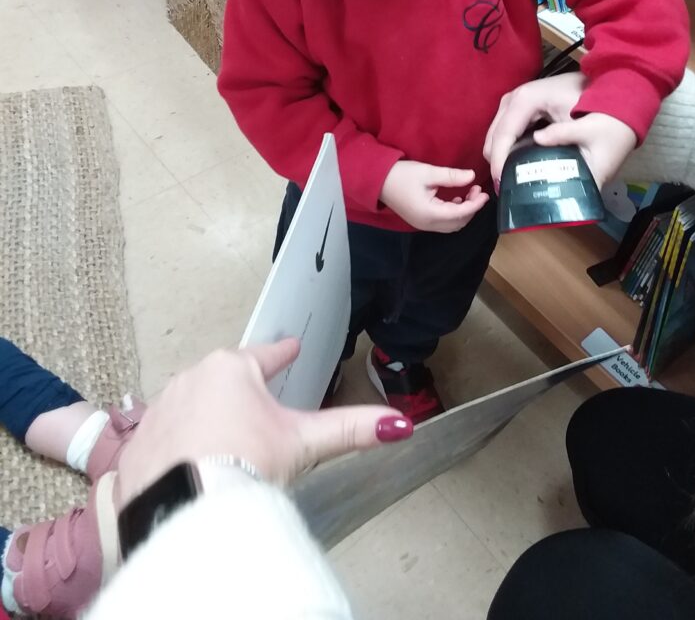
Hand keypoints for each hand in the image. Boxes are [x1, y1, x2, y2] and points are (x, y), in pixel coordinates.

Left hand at [115, 339, 411, 507]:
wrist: (186, 507)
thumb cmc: (242, 464)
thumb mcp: (303, 442)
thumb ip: (351, 428)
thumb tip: (396, 423)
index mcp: (232, 369)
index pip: (267, 354)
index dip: (283, 354)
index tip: (290, 348)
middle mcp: (191, 379)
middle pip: (228, 381)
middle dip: (244, 394)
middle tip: (260, 416)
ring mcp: (161, 409)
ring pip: (194, 406)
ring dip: (210, 420)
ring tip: (228, 447)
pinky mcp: (139, 443)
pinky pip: (166, 436)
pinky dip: (180, 446)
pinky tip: (193, 466)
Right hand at [380, 160, 488, 232]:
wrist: (378, 181)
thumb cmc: (401, 175)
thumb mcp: (428, 172)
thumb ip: (451, 176)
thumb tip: (472, 176)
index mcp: (430, 214)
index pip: (460, 214)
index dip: (475, 204)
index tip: (485, 193)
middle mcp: (428, 224)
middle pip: (458, 223)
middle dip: (471, 208)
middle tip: (477, 190)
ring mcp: (423, 225)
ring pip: (452, 225)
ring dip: (463, 211)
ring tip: (469, 192)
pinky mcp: (421, 221)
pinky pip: (443, 223)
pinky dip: (454, 213)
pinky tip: (456, 198)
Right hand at [484, 73, 587, 186]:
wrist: (606, 88)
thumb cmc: (596, 106)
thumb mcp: (584, 124)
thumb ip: (563, 135)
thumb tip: (537, 148)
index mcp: (526, 100)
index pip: (502, 136)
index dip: (499, 163)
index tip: (503, 186)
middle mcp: (514, 98)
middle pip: (494, 136)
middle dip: (498, 162)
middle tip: (509, 187)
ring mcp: (514, 100)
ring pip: (497, 134)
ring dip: (502, 156)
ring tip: (513, 179)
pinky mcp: (519, 106)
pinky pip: (505, 131)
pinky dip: (509, 148)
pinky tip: (519, 163)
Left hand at [533, 113, 636, 187]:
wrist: (626, 113)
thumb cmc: (610, 125)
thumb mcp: (583, 128)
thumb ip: (560, 133)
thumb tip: (536, 137)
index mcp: (596, 177)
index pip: (575, 196)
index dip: (557, 195)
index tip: (538, 192)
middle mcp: (595, 178)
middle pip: (569, 187)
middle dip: (551, 183)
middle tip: (528, 179)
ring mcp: (593, 170)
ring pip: (569, 176)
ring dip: (554, 172)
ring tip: (531, 170)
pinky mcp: (590, 161)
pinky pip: (572, 166)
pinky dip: (560, 163)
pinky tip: (545, 158)